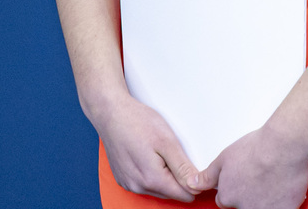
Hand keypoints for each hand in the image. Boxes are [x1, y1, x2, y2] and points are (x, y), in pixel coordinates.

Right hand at [91, 91, 205, 201]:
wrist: (109, 111)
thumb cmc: (136, 121)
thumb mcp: (167, 141)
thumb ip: (183, 168)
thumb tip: (197, 186)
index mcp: (152, 180)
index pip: (185, 196)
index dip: (192, 181)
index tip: (187, 163)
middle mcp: (138, 187)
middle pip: (171, 193)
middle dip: (176, 177)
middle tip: (169, 152)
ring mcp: (128, 184)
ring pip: (158, 189)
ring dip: (162, 176)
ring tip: (155, 152)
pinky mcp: (122, 178)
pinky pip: (144, 184)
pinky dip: (149, 173)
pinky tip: (144, 155)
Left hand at [200, 127, 307, 208]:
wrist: (282, 148)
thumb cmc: (255, 150)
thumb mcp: (223, 159)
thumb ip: (208, 176)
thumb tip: (192, 185)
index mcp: (228, 196)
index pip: (224, 201)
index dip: (232, 189)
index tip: (241, 180)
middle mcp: (244, 207)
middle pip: (242, 206)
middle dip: (248, 196)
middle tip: (258, 178)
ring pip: (260, 208)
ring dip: (264, 200)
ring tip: (271, 182)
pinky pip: (280, 208)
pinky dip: (281, 202)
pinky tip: (283, 188)